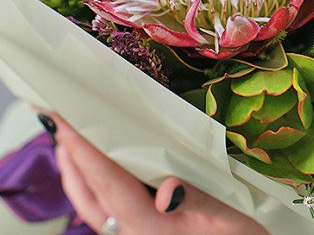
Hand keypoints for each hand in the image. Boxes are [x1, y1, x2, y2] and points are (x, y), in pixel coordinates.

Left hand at [49, 114, 268, 234]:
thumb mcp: (231, 218)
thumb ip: (200, 202)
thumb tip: (167, 190)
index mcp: (152, 229)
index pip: (110, 185)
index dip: (85, 153)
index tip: (65, 122)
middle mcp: (134, 233)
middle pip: (88, 194)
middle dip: (70, 155)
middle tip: (54, 117)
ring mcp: (135, 234)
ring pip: (90, 204)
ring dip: (75, 170)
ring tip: (67, 138)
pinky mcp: (142, 231)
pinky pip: (103, 208)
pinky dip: (91, 183)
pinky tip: (97, 168)